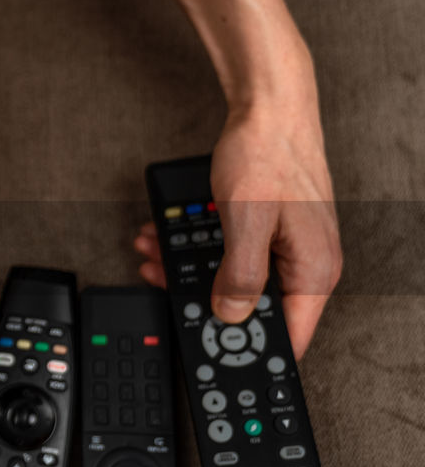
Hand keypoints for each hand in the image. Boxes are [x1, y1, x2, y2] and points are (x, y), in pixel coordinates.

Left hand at [134, 88, 341, 359]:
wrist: (269, 106)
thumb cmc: (267, 154)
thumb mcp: (246, 221)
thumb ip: (240, 275)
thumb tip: (230, 315)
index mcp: (313, 271)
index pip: (289, 337)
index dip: (253, 354)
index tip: (216, 360)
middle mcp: (307, 264)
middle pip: (255, 308)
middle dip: (205, 301)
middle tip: (163, 290)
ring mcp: (289, 247)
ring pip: (237, 278)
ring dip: (191, 271)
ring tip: (152, 258)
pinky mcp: (271, 230)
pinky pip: (233, 253)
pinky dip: (200, 249)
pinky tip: (166, 241)